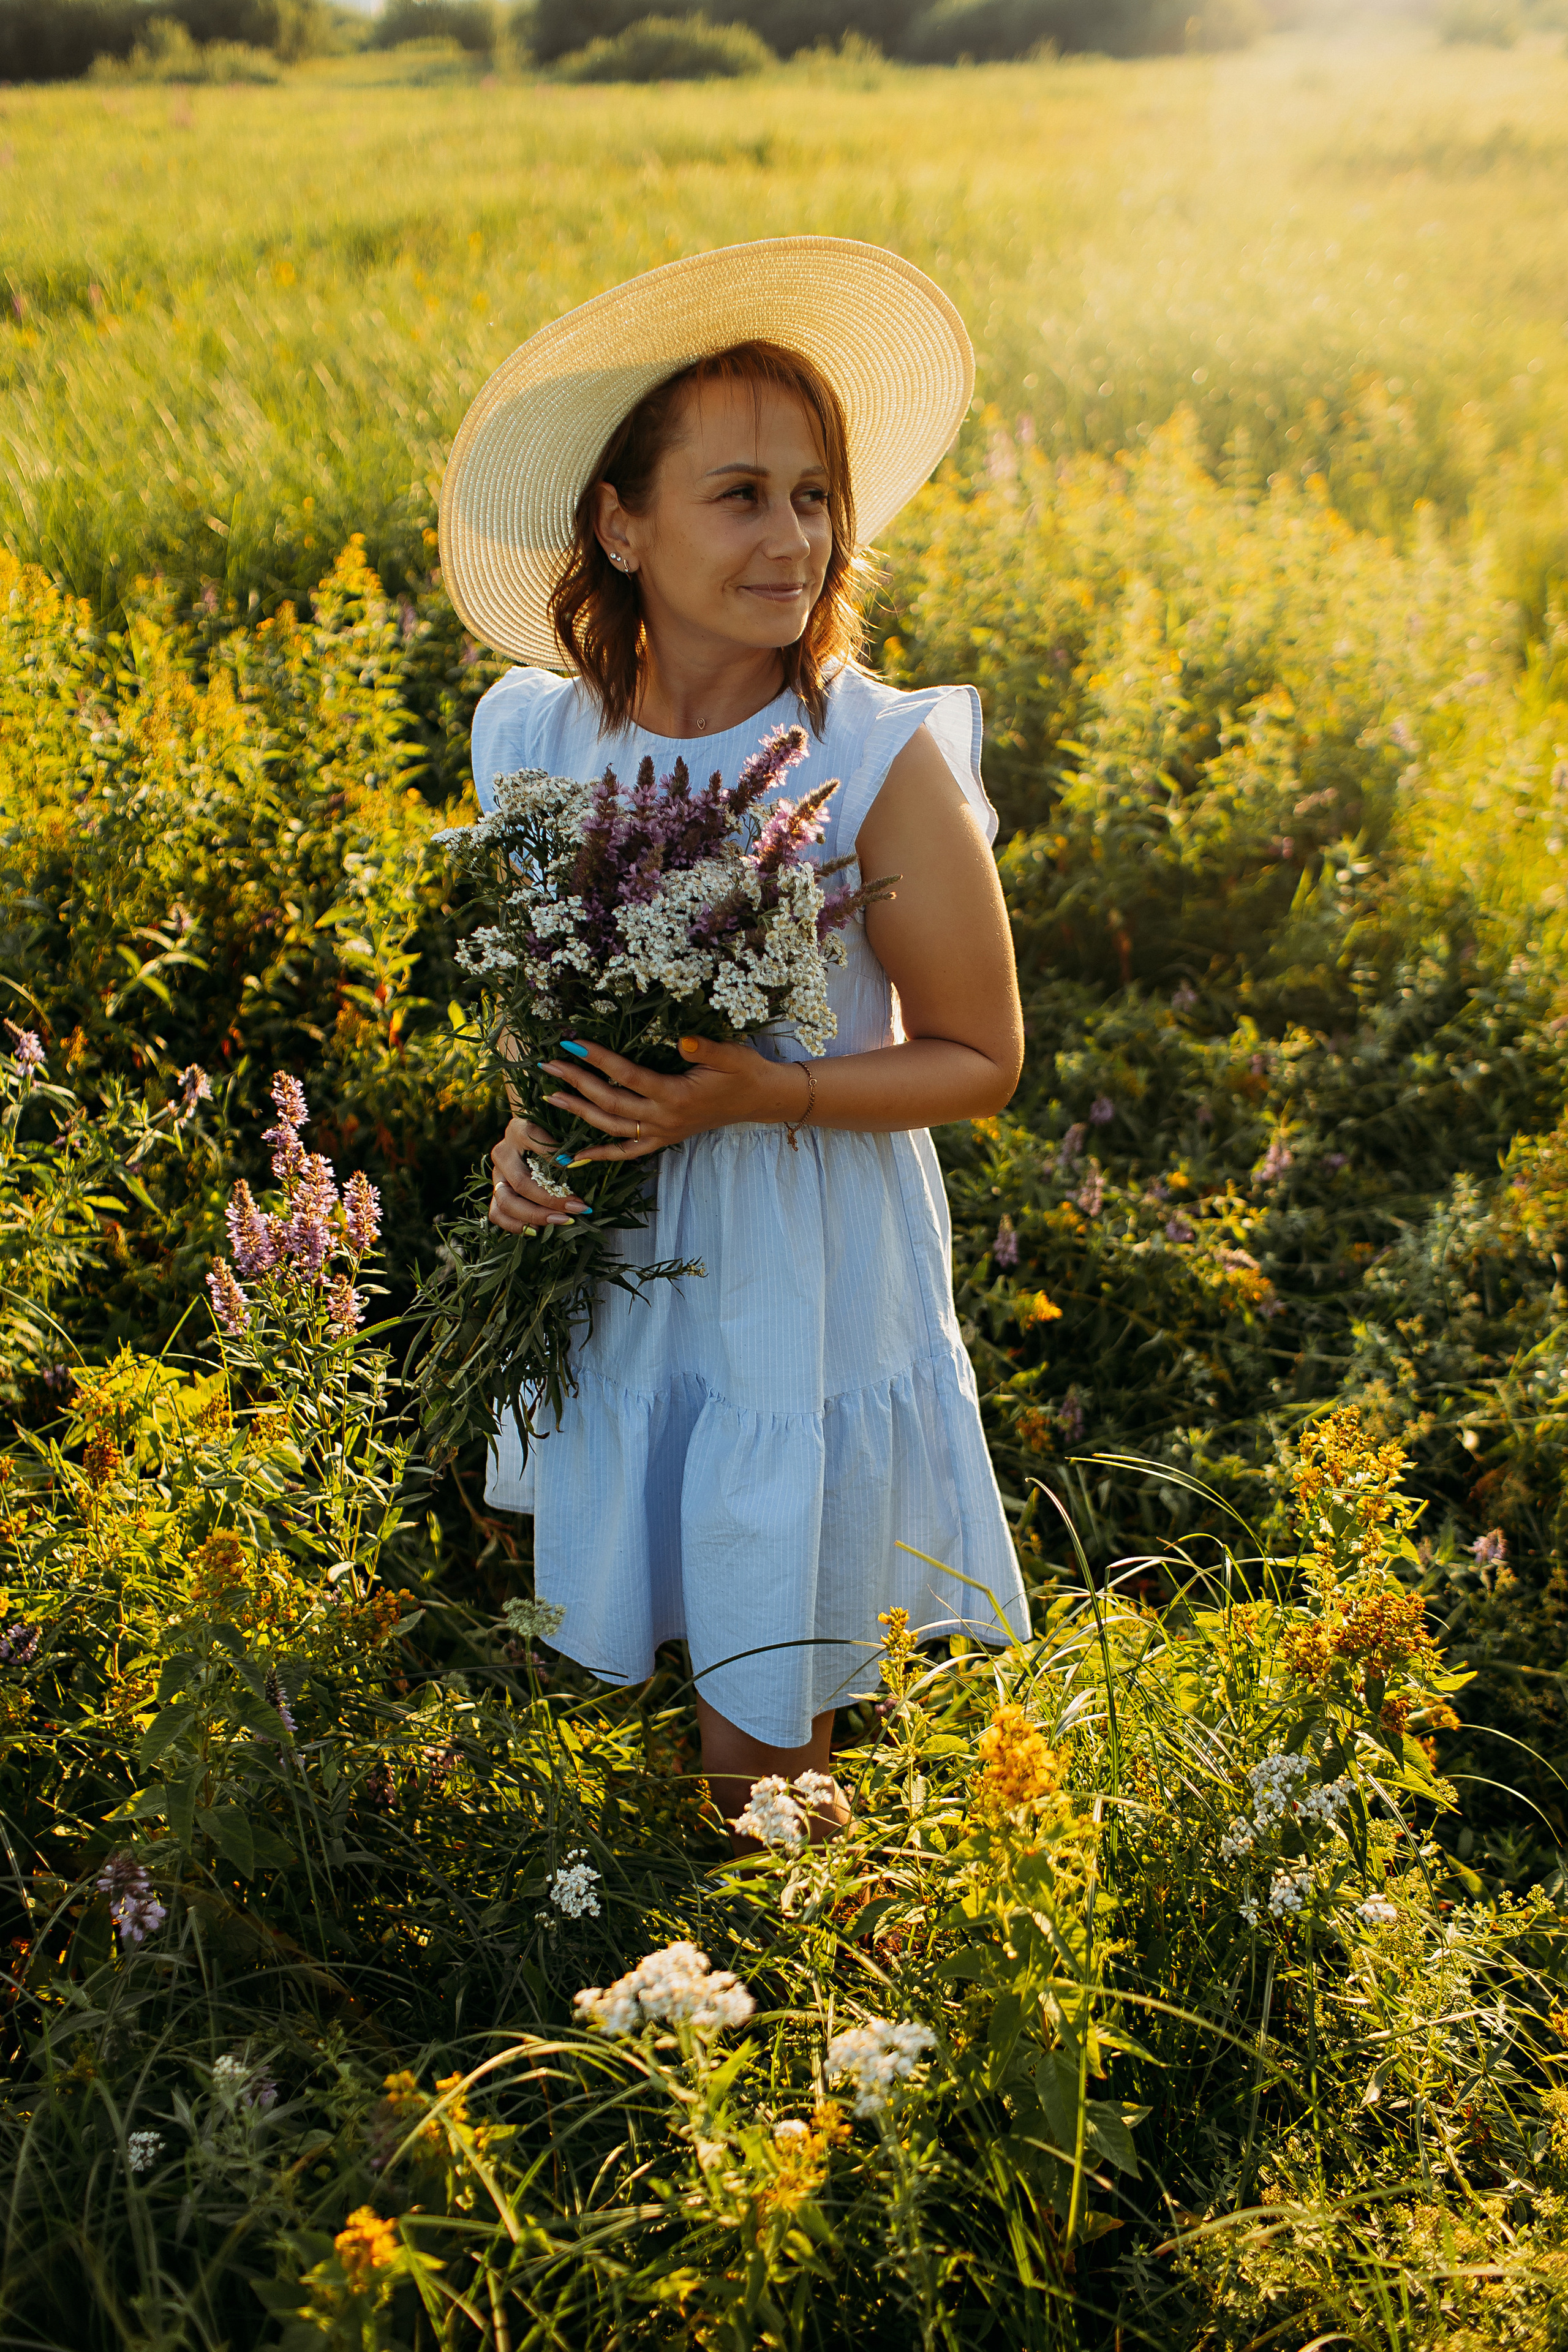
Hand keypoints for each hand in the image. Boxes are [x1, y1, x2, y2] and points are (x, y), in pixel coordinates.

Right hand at [487, 1115, 587, 1232]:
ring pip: (504, 1204)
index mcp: (518, 1132)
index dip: (554, 1160)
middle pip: (520, 1185)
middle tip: (576, 1209)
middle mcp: (502, 1154)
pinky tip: (538, 1230)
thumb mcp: (556, 1130)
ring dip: (534, 1217)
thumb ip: (559, 1146)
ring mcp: (497, 1175)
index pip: (536, 1147)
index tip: (573, 1169)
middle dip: (550, 1201)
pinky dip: (516, 1225)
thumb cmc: (550, 1130)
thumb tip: (569, 1164)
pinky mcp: (497, 1191)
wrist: (531, 1132)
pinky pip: (497, 1214)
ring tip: (560, 1221)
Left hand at [533, 1035, 799, 1166]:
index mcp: (674, 1094)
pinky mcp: (665, 1139)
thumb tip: (680, 1040)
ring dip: (581, 1114)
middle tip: (549, 1067)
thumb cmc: (744, 1071)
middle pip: (610, 1102)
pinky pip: (628, 1152)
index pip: (626, 1075)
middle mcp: (664, 1118)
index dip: (597, 1059)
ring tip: (552, 1099)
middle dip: (577, 1083)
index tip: (571, 1043)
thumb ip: (703, 1049)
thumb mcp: (729, 1054)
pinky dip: (601, 1155)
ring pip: (613, 1128)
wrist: (761, 1100)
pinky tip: (575, 1156)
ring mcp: (662, 1132)